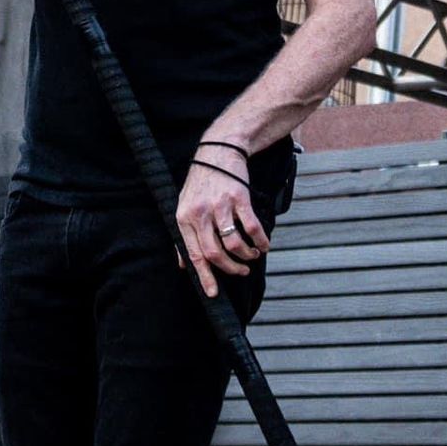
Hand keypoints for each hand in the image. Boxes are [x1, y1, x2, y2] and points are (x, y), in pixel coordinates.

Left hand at [173, 150, 270, 298]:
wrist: (218, 151)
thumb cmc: (201, 183)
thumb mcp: (184, 206)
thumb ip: (183, 235)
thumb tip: (182, 264)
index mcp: (184, 218)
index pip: (194, 254)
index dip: (205, 277)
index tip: (213, 294)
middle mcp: (200, 213)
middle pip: (215, 253)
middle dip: (231, 269)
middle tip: (241, 272)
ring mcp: (220, 206)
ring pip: (234, 244)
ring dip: (247, 256)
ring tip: (252, 257)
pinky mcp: (239, 198)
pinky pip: (252, 228)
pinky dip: (261, 242)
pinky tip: (264, 245)